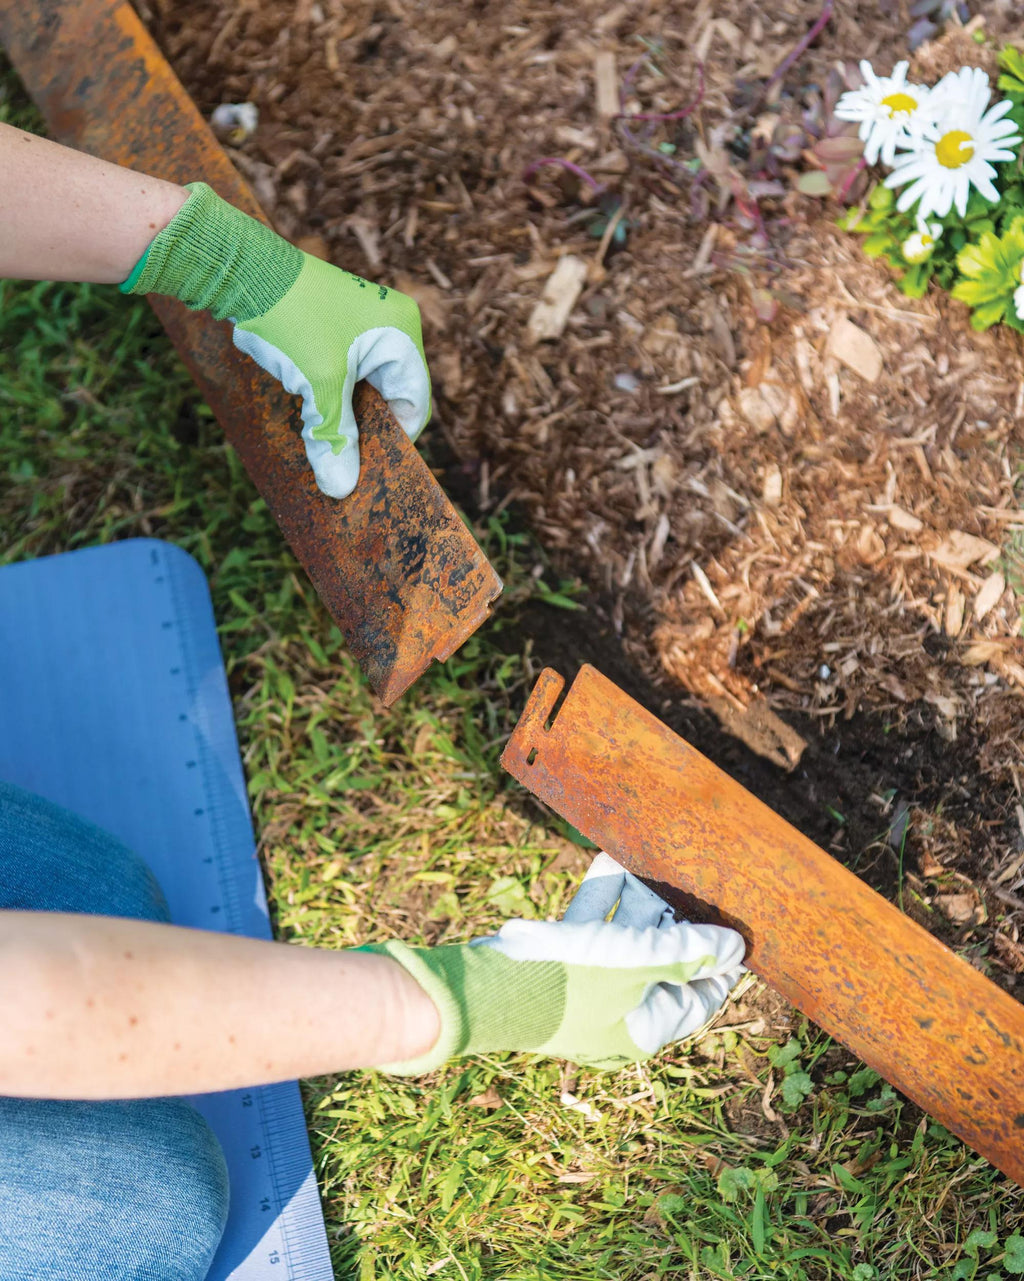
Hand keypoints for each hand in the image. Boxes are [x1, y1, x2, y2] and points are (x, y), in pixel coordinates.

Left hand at [122, 182, 429, 497]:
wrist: (243, 269)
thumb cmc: (291, 318)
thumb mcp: (318, 385)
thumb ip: (335, 437)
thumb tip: (342, 487)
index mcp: (402, 332)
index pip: (415, 402)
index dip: (396, 438)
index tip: (370, 465)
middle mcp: (391, 324)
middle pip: (390, 395)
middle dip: (365, 424)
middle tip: (341, 453)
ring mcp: (364, 322)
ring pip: (364, 386)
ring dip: (343, 409)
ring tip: (320, 425)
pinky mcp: (337, 325)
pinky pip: (345, 371)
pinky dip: (329, 391)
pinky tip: (308, 400)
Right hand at [359, 853, 744, 1073]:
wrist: (486, 988)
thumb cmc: (568, 983)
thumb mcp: (636, 962)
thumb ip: (686, 952)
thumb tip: (736, 948)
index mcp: (645, 1025)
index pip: (698, 995)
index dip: (717, 961)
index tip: (732, 927)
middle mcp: (620, 1009)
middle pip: (662, 960)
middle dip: (674, 917)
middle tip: (693, 880)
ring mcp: (589, 986)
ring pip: (625, 938)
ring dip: (637, 899)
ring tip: (653, 860)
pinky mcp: (561, 963)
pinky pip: (591, 928)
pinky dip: (602, 898)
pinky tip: (610, 859)